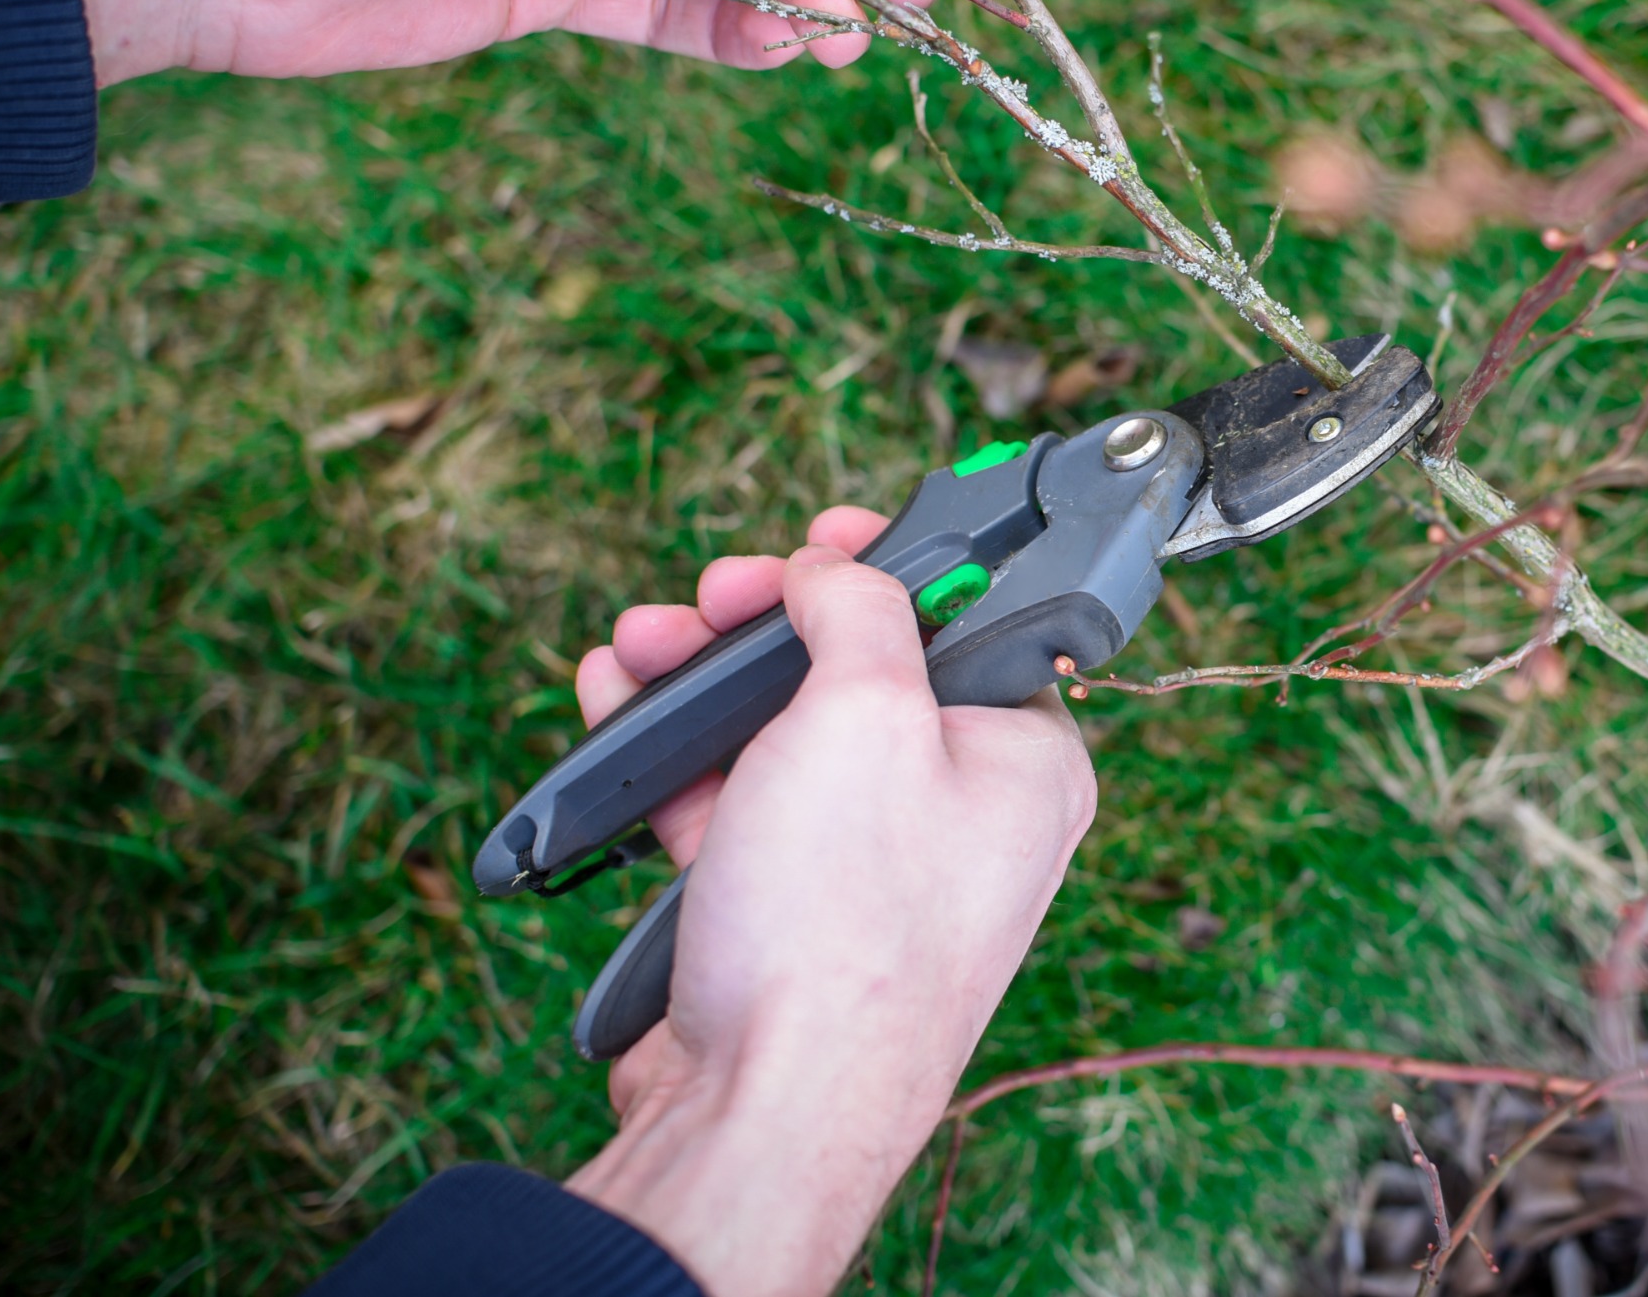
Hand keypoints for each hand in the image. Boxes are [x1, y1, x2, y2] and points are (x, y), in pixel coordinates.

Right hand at [560, 508, 1095, 1296]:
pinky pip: (736, 800)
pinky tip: (621, 701)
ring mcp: (871, 868)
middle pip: (863, 671)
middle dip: (769, 621)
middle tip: (712, 595)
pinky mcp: (790, 911)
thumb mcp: (865, 712)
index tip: (825, 536)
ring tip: (639, 643)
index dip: (894, 565)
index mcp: (1026, 763)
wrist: (760, 1111)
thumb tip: (836, 571)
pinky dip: (679, 749)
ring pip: (786, 732)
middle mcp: (962, 815)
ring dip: (706, 675)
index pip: (973, 622)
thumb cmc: (841, 922)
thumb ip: (859, 610)